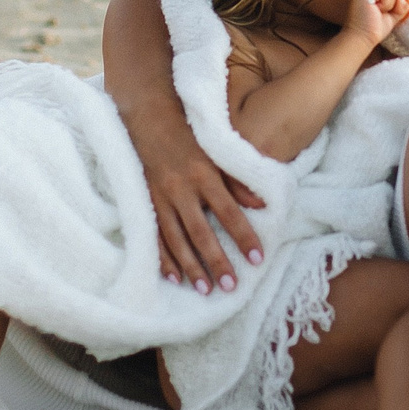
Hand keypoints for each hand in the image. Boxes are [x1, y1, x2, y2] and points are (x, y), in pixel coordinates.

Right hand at [132, 108, 264, 294]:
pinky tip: (174, 277)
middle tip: (231, 285)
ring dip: (191, 266)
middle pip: (201, 232)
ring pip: (176, 239)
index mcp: (204, 174)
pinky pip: (154, 236)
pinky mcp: (145, 203)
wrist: (148, 119)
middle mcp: (181, 188)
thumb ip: (237, 180)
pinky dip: (163, 258)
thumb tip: (262, 204)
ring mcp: (160, 198)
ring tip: (205, 290)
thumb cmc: (190, 136)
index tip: (257, 258)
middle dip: (216, 260)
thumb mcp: (217, 152)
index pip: (228, 211)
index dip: (243, 235)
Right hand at [347, 0, 408, 47]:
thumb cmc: (372, 29)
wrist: (362, 39)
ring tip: (377, 11)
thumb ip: (400, 6)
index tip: (381, 11)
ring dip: (389, 3)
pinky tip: (376, 10)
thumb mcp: (392, 16)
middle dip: (392, 1)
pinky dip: (387, 4)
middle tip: (379, 12)